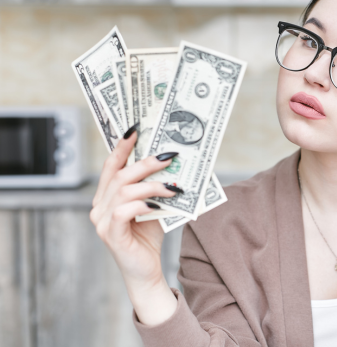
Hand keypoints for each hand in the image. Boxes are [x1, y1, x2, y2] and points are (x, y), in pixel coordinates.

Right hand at [90, 129, 178, 324]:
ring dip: (151, 185)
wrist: (146, 271)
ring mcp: (102, 222)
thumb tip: (172, 163)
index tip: (135, 130)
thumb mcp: (153, 205)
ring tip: (172, 187)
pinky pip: (123, 212)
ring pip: (123, 191)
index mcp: (107, 197)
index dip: (121, 147)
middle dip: (145, 163)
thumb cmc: (148, 237)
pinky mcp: (111, 236)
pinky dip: (142, 204)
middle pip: (119, 175)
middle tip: (168, 157)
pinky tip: (158, 206)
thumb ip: (155, 187)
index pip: (111, 166)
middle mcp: (99, 207)